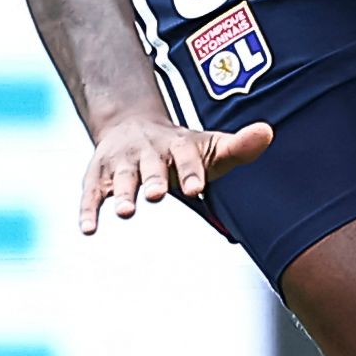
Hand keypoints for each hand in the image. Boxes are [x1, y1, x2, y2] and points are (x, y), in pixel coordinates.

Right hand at [76, 114, 269, 232]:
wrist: (132, 125)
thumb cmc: (182, 147)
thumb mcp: (211, 145)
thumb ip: (239, 146)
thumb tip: (267, 132)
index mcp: (177, 144)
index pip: (186, 156)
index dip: (191, 171)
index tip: (197, 188)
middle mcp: (147, 151)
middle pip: (150, 166)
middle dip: (153, 180)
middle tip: (157, 195)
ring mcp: (120, 163)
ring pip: (120, 178)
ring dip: (122, 194)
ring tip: (126, 211)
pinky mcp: (97, 177)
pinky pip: (90, 194)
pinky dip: (88, 211)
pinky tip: (88, 230)